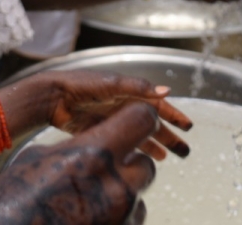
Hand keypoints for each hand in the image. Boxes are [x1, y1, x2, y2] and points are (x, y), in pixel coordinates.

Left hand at [0, 71, 191, 159]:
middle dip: (168, 135)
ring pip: (139, 134)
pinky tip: (142, 158)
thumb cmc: (82, 85)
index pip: (157, 105)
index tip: (188, 127)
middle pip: (151, 123)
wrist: (53, 97)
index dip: (173, 115)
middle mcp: (123, 105)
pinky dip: (134, 149)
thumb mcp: (113, 84)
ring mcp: (112, 118)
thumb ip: (139, 87)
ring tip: (166, 158)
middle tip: (184, 151)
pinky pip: (123, 140)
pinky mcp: (100, 130)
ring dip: (154, 145)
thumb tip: (167, 90)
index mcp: (129, 91)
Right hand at [0, 102, 165, 224]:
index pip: (141, 120)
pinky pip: (132, 217)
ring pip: (139, 194)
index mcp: (96, 154)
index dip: (139, 118)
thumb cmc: (16, 197)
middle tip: (106, 167)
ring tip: (90, 196)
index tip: (135, 120)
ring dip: (122, 190)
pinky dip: (118, 214)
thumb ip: (83, 146)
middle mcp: (116, 186)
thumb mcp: (44, 156)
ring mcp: (121, 215)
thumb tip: (99, 142)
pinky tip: (92, 214)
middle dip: (130, 162)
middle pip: (145, 163)